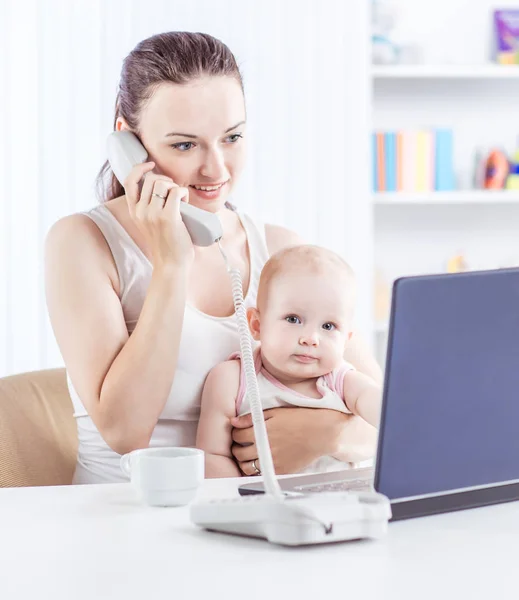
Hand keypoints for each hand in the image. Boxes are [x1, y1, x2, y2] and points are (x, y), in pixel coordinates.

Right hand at [123, 161, 193, 268]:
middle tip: (175, 192)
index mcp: (134, 212)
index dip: (140, 168)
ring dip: (176, 186)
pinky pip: (176, 192)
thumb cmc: (167, 244)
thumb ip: (151, 207)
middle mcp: (141, 211)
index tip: (151, 165)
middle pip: (151, 179)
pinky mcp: (168, 217)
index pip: (129, 181)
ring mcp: (153, 214)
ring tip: (181, 200)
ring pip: (163, 183)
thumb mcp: (151, 224)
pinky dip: (184, 193)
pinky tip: (186, 202)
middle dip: (166, 180)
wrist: (172, 265)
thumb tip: (164, 186)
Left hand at [230, 407, 345, 475]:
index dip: (235, 433)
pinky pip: (260, 474)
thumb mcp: (275, 412)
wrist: (321, 433)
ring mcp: (272, 461)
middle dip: (236, 448)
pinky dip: (256, 469)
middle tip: (240, 444)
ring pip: (246, 467)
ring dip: (243, 461)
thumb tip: (234, 422)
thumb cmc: (300, 419)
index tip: (239, 432)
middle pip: (238, 453)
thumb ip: (252, 417)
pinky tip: (260, 462)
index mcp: (260, 431)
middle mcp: (263, 448)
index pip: (236, 436)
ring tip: (248, 455)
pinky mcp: (280, 471)